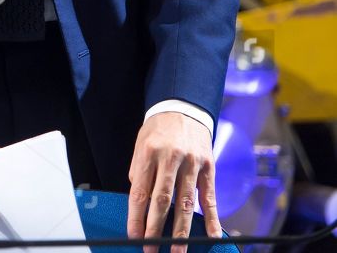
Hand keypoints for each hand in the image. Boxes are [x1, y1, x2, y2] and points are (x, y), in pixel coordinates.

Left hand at [127, 111, 218, 252]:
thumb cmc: (158, 130)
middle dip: (156, 228)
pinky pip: (210, 197)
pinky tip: (211, 235)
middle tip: (151, 248)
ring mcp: (193, 164)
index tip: (134, 236)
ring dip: (181, 230)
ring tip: (178, 249)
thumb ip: (139, 172)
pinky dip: (211, 218)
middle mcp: (171, 158)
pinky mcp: (209, 167)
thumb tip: (139, 201)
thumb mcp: (140, 144)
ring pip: (186, 203)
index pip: (140, 192)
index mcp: (149, 153)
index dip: (136, 217)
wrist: (183, 108)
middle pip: (162, 200)